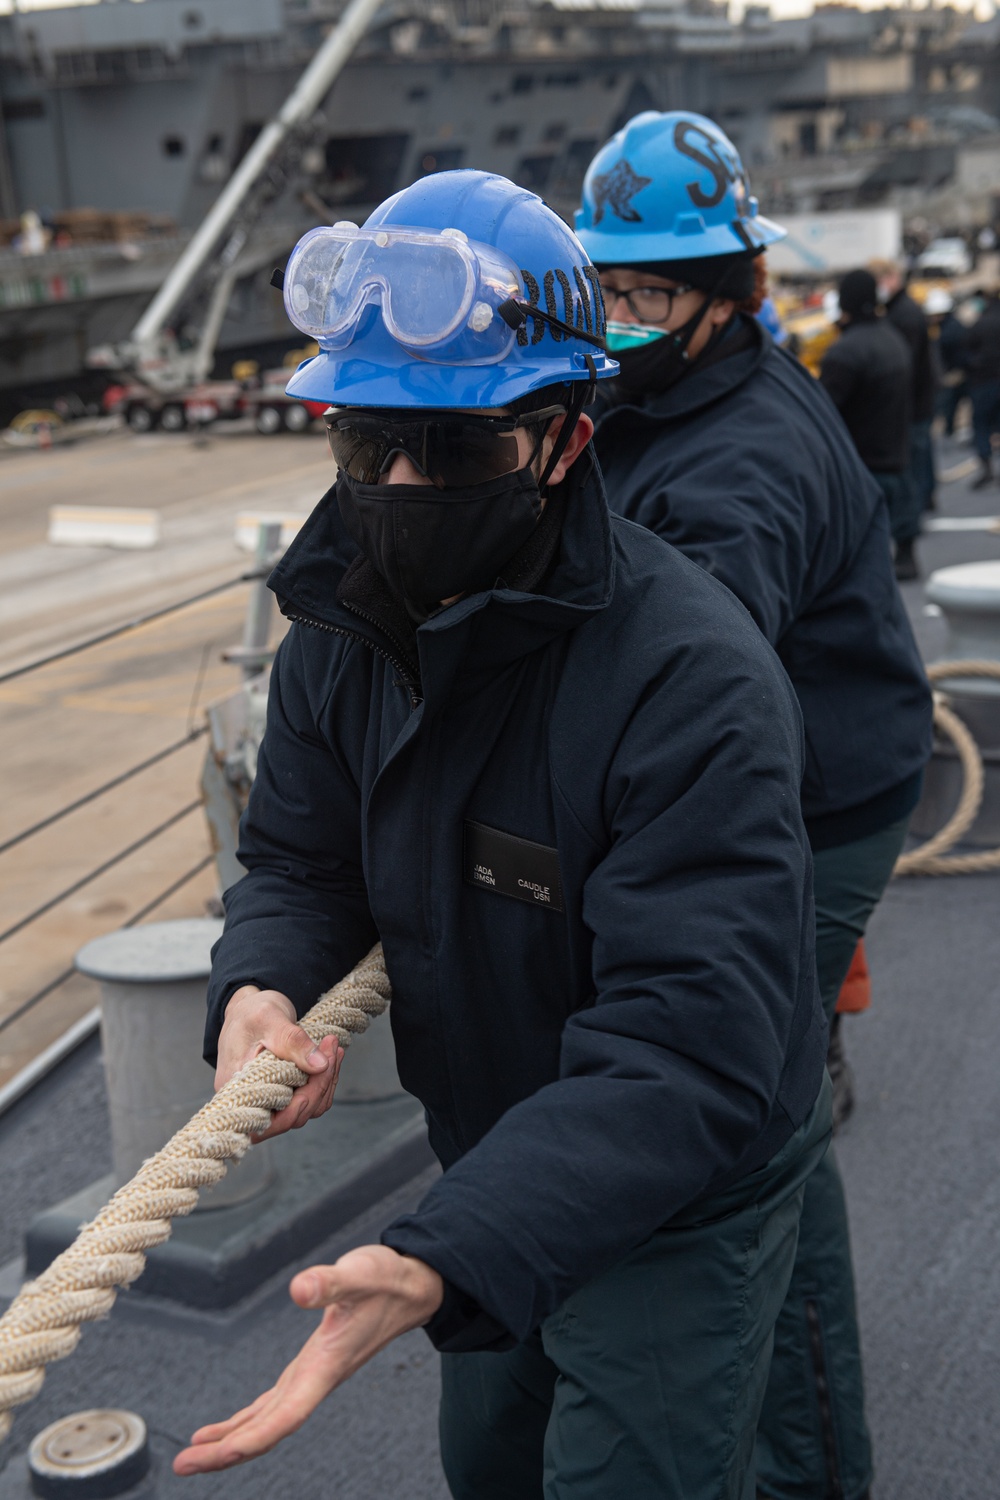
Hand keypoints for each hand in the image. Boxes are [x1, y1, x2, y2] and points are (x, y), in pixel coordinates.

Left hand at [173, 1246, 443, 1473]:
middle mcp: (316, 1380)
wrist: (413, 1287)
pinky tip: (226, 1429)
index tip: (217, 1455)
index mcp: (326, 1367)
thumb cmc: (388, 1282)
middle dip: (225, 1451)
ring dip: (231, 1441)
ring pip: (267, 1421)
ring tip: (193, 1455)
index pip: (284, 1416)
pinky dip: (247, 1421)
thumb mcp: (359, 1274)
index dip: (251, 1439)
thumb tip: (298, 1289)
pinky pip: (272, 1406)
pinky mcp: (311, 1365)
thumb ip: (329, 1283)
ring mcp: (312, 1376)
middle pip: (268, 1429)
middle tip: (183, 1466)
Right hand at [216, 985, 343, 1141]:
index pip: (269, 1119)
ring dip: (325, 1082)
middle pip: (292, 1116)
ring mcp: (268, 1101)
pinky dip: (323, 1081)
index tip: (319, 1072)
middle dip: (319, 1085)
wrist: (249, 1008)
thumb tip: (319, 1065)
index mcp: (237, 1089)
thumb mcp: (270, 1018)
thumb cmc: (251, 1012)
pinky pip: (308, 1099)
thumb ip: (293, 1041)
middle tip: (332, 1050)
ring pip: (305, 1109)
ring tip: (333, 1050)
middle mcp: (250, 1102)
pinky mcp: (283, 1094)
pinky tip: (331, 1057)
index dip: (296, 1108)